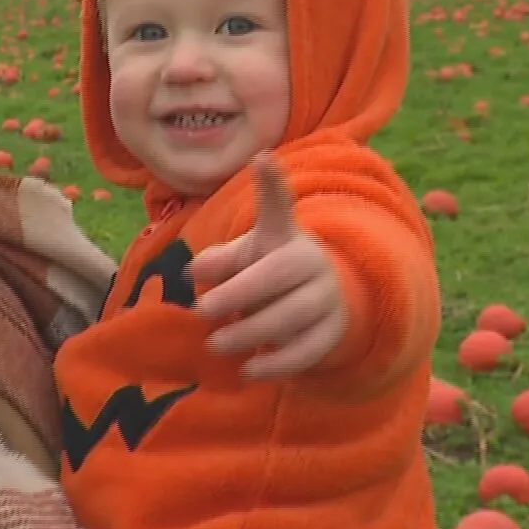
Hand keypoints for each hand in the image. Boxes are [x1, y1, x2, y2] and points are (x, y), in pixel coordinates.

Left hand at [188, 153, 347, 378]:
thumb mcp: (243, 259)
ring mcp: (327, 298)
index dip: (272, 184)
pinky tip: (249, 370)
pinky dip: (277, 364)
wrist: (317, 303)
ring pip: (291, 316)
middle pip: (277, 275)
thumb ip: (219, 260)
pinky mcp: (332, 333)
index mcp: (287, 238)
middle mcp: (312, 263)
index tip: (262, 158)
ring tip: (217, 345)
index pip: (280, 208)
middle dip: (238, 294)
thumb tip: (196, 272)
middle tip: (202, 312)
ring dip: (251, 333)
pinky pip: (307, 351)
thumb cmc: (267, 274)